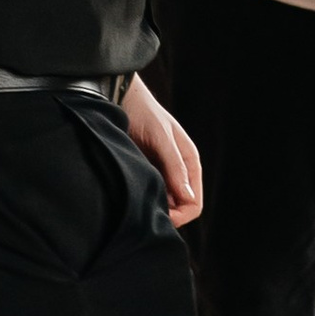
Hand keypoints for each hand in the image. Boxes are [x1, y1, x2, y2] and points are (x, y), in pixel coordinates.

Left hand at [121, 76, 203, 227]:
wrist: (121, 99)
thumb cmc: (144, 114)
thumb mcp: (161, 138)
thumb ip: (175, 166)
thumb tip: (188, 198)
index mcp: (189, 163)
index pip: (194, 204)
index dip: (180, 215)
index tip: (158, 215)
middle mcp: (178, 172)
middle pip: (179, 208)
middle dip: (165, 214)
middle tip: (142, 209)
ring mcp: (161, 174)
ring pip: (163, 205)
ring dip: (152, 207)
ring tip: (134, 199)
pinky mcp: (145, 173)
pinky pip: (149, 196)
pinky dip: (142, 200)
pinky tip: (128, 194)